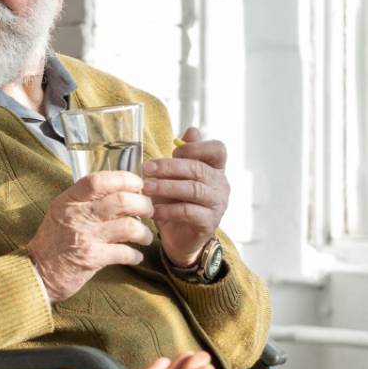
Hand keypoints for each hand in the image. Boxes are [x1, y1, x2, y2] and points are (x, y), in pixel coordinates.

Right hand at [27, 171, 154, 302]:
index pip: (99, 180)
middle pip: (121, 201)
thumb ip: (85, 200)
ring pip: (129, 226)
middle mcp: (77, 215)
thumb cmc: (53, 241)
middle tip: (149, 210)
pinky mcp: (92, 258)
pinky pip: (124, 253)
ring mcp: (85, 237)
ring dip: (144, 232)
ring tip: (145, 236)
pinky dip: (135, 255)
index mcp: (69, 200)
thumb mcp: (61, 212)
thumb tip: (119, 191)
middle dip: (143, 204)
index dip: (123, 178)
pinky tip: (136, 256)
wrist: (38, 272)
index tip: (137, 183)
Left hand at [143, 128, 229, 266]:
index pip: (218, 150)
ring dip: (167, 187)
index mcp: (215, 169)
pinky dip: (169, 210)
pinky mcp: (209, 223)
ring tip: (146, 187)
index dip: (196, 147)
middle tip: (147, 168)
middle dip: (170, 167)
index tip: (174, 151)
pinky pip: (189, 212)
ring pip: (193, 190)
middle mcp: (221, 185)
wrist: (179, 238)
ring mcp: (218, 204)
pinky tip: (154, 209)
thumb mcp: (176, 177)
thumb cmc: (177, 203)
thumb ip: (183, 156)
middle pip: (199, 169)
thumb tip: (191, 130)